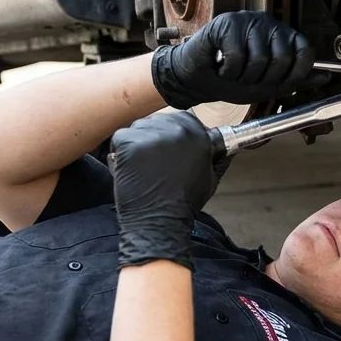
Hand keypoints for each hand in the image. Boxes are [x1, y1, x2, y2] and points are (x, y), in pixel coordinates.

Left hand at [109, 112, 217, 268]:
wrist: (160, 220)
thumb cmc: (185, 202)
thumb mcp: (211, 175)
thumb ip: (214, 154)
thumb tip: (219, 144)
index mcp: (197, 132)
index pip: (183, 120)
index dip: (175, 135)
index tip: (173, 149)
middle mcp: (174, 127)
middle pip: (160, 122)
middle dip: (157, 139)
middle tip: (157, 162)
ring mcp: (148, 133)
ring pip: (139, 129)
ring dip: (139, 144)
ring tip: (144, 168)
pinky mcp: (127, 142)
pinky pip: (121, 139)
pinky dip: (122, 153)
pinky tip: (132, 169)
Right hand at [150, 11, 326, 109]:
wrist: (198, 81)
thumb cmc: (233, 81)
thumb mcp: (269, 87)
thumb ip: (296, 81)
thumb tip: (325, 78)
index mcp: (282, 37)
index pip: (304, 50)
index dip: (297, 73)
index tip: (282, 83)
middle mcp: (268, 24)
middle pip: (282, 58)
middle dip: (264, 80)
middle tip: (249, 80)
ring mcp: (247, 21)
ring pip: (259, 59)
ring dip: (244, 77)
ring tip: (234, 74)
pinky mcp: (226, 23)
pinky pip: (237, 56)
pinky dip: (228, 71)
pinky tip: (222, 68)